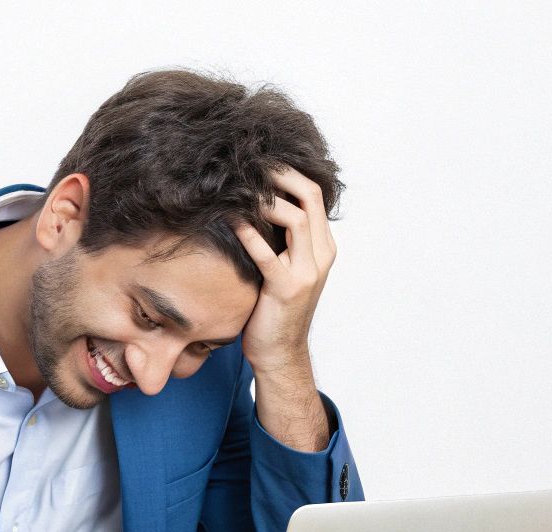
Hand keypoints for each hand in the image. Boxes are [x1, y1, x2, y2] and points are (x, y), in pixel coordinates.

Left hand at [231, 167, 336, 371]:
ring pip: (296, 218)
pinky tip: (228, 220)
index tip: (260, 159)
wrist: (279, 351)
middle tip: (250, 162)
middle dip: (280, 174)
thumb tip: (254, 201)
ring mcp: (307, 273)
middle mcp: (321, 256)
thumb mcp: (285, 266)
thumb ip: (281, 238)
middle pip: (310, 196)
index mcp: (323, 247)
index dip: (289, 171)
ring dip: (266, 199)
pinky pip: (267, 254)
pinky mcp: (286, 290)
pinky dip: (248, 233)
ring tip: (239, 187)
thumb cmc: (274, 308)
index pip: (314, 194)